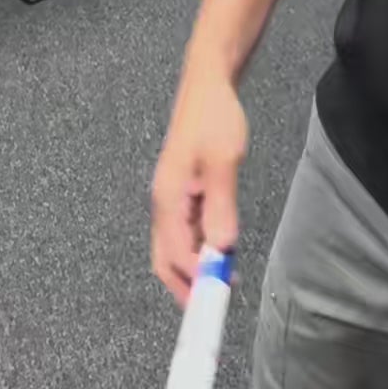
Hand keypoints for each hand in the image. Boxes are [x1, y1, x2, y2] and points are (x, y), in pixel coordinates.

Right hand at [151, 78, 247, 307]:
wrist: (208, 85)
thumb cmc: (214, 118)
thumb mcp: (223, 161)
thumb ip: (221, 205)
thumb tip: (222, 249)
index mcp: (167, 199)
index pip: (175, 255)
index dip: (195, 281)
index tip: (217, 301)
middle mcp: (162, 204)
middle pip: (165, 259)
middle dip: (187, 285)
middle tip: (215, 304)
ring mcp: (170, 198)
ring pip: (175, 247)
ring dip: (195, 267)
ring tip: (225, 280)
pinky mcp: (181, 192)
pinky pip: (185, 231)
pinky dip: (199, 247)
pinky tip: (222, 249)